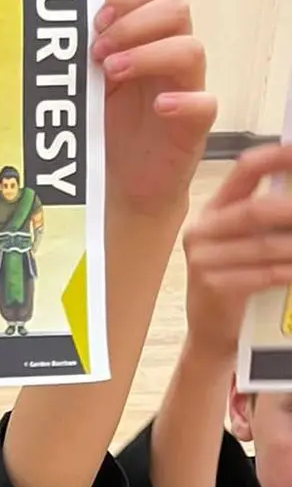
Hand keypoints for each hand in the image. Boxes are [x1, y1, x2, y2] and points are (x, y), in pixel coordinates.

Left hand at [92, 0, 215, 215]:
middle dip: (133, 22)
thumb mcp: (86, 87)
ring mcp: (186, 89)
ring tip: (111, 73)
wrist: (121, 186)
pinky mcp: (194, 126)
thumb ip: (82, 57)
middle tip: (98, 50)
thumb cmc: (106, 131)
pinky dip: (182, 101)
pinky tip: (158, 105)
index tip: (96, 20)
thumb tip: (57, 34)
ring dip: (148, 54)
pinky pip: (204, 103)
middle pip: (176, 9)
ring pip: (191, 49)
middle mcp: (170, 56)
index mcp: (146, 37)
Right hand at [183, 142, 291, 359]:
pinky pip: (262, 274)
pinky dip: (290, 272)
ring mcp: (204, 259)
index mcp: (215, 210)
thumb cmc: (237, 280)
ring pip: (264, 245)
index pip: (246, 169)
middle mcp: (204, 230)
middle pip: (255, 209)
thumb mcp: (248, 241)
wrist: (213, 330)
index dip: (279, 156)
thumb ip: (269, 216)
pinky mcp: (211, 287)